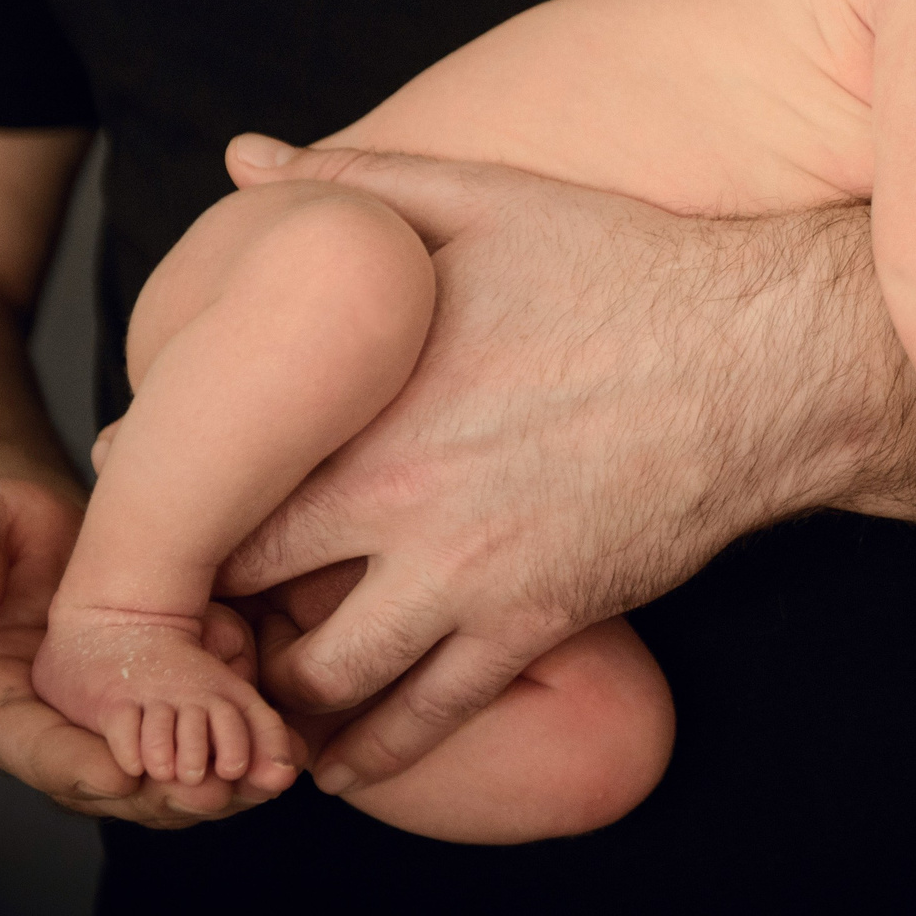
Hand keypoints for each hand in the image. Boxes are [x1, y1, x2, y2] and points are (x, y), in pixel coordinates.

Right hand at [0, 475, 301, 825]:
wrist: (21, 528)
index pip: (27, 743)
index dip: (73, 765)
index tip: (120, 775)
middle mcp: (57, 722)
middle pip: (109, 781)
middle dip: (163, 793)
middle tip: (215, 793)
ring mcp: (113, 716)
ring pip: (165, 772)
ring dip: (218, 783)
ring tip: (267, 779)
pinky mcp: (163, 694)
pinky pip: (203, 734)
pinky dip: (245, 745)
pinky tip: (288, 748)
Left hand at [213, 139, 856, 798]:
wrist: (760, 358)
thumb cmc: (623, 269)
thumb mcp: (482, 201)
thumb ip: (353, 182)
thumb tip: (244, 156)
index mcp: (370, 408)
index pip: (217, 493)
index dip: (167, 519)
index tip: (155, 523)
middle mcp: (401, 504)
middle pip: (251, 599)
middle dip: (207, 622)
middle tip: (183, 630)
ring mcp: (470, 575)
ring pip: (330, 678)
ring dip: (278, 698)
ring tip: (249, 701)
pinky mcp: (538, 622)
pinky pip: (432, 714)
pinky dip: (374, 750)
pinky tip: (342, 760)